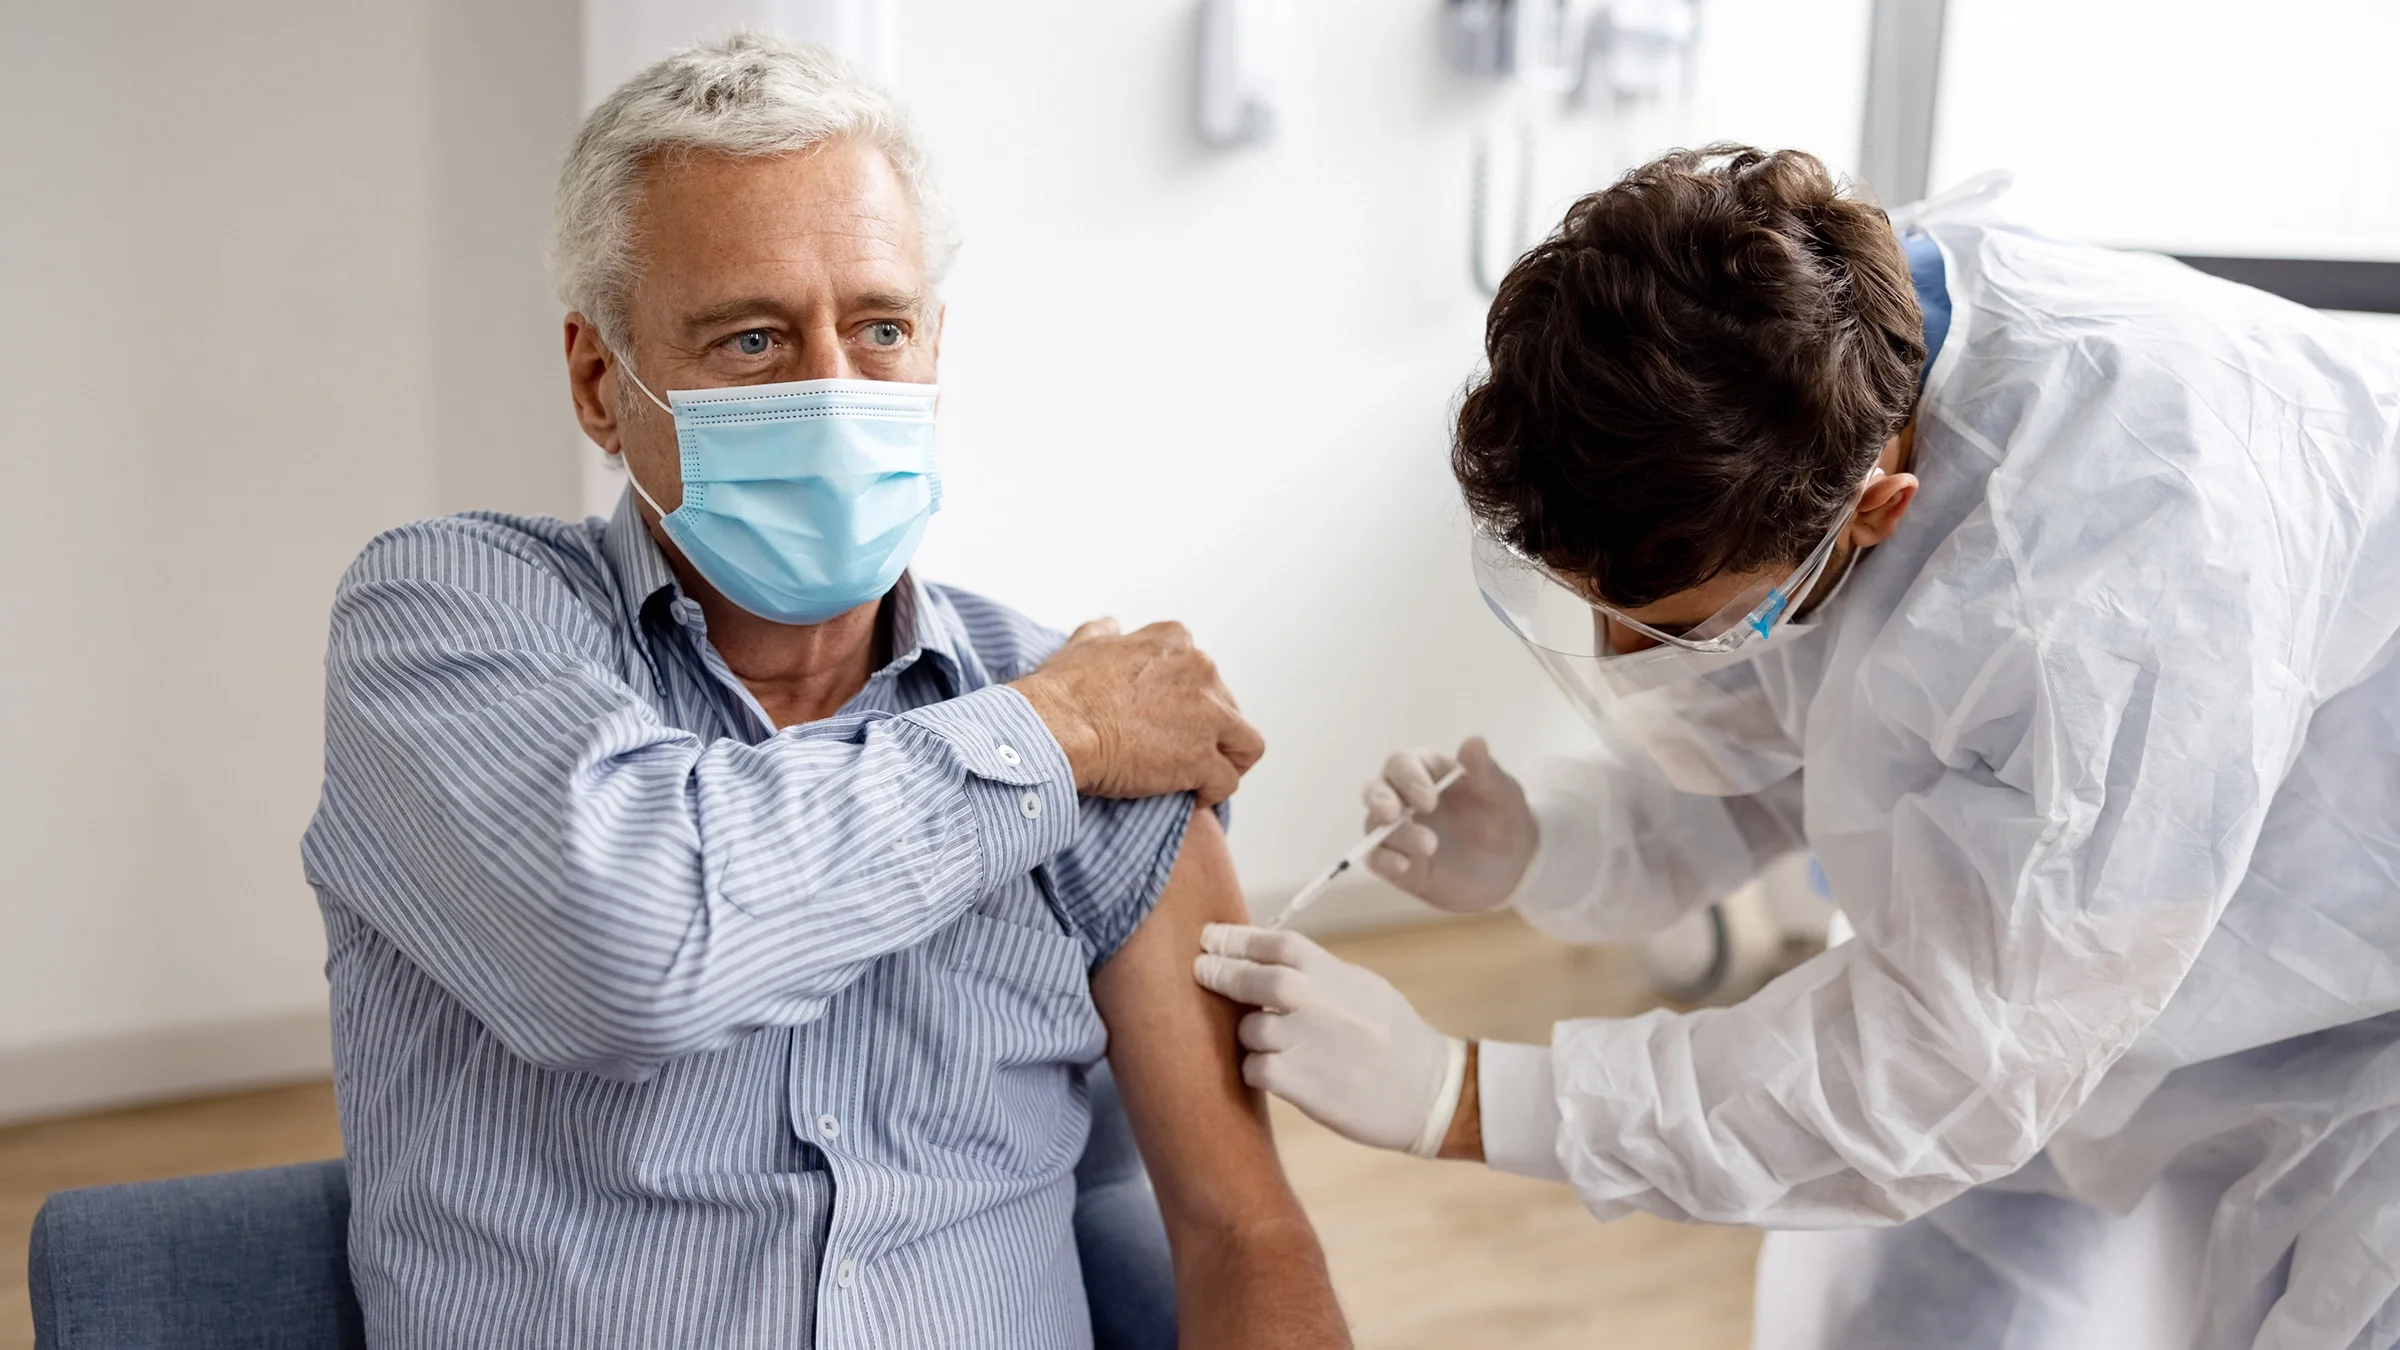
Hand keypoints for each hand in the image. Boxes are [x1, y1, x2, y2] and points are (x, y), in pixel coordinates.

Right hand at [1012, 618, 1264, 805]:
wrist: (1056, 727)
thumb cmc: (1063, 690)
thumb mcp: (1084, 645)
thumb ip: (1104, 634)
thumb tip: (1110, 625)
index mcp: (1174, 643)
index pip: (1203, 672)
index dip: (1191, 700)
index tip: (1171, 720)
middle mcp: (1200, 670)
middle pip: (1227, 707)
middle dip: (1211, 733)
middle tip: (1182, 754)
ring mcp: (1207, 715)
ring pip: (1245, 744)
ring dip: (1229, 762)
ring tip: (1204, 779)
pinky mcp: (1202, 758)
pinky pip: (1227, 781)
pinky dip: (1213, 794)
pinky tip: (1192, 799)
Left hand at [1193, 924, 1456, 1153]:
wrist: (1430, 1094)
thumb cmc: (1397, 1039)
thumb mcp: (1365, 989)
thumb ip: (1320, 974)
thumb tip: (1270, 961)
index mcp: (1338, 975)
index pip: (1278, 943)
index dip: (1238, 937)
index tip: (1211, 936)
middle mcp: (1323, 1004)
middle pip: (1256, 977)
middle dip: (1222, 971)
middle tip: (1201, 969)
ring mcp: (1312, 1044)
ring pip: (1251, 1027)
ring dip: (1247, 1031)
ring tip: (1262, 1038)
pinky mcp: (1304, 1085)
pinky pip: (1256, 1068)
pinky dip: (1255, 1068)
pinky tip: (1270, 1070)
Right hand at [1361, 737, 1536, 912]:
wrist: (1512, 866)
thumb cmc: (1503, 819)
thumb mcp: (1503, 796)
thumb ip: (1486, 771)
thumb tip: (1475, 741)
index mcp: (1425, 771)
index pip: (1401, 764)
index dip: (1409, 779)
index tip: (1429, 800)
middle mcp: (1403, 798)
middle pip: (1375, 790)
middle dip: (1380, 800)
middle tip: (1393, 814)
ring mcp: (1397, 831)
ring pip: (1374, 826)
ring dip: (1395, 835)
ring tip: (1428, 846)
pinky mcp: (1396, 862)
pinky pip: (1376, 859)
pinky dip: (1384, 861)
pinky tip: (1403, 866)